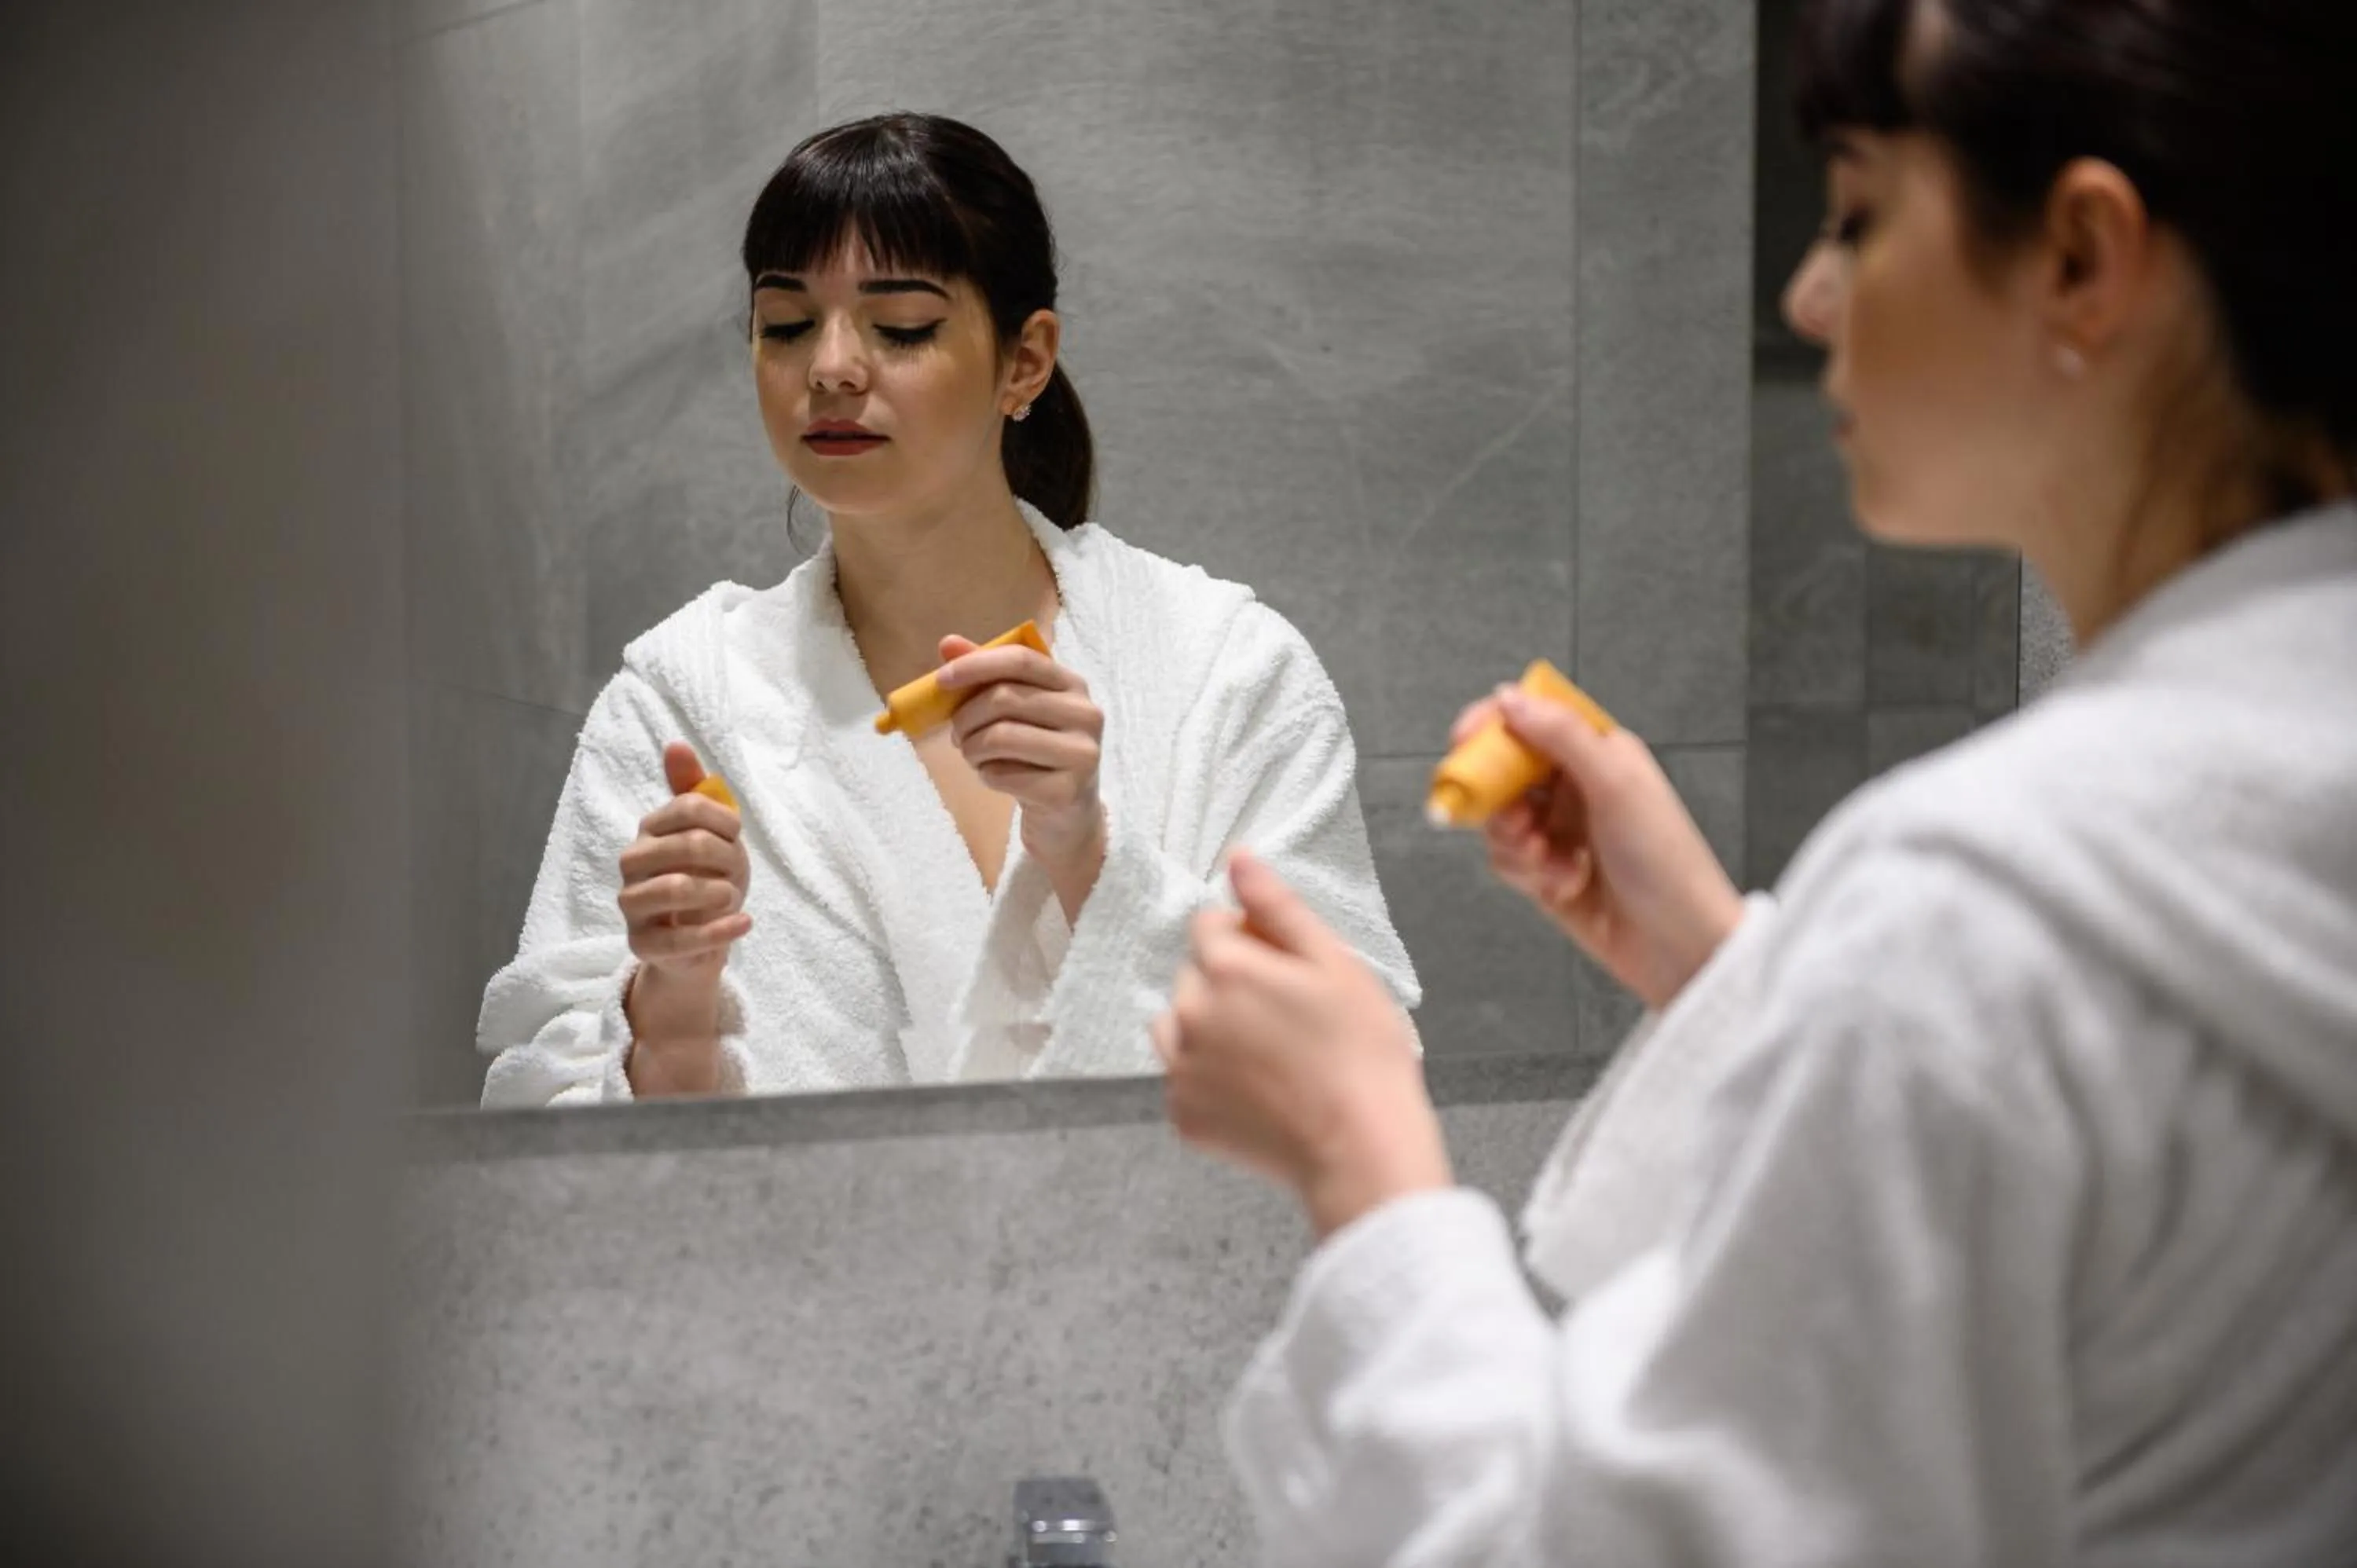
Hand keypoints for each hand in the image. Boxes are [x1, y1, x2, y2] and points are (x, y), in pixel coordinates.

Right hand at [619, 742, 752, 982]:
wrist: (699, 939)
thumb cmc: (705, 879)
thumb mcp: (710, 834)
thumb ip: (694, 793)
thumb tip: (676, 744)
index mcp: (650, 830)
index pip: (689, 807)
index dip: (725, 820)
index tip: (736, 835)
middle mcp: (632, 863)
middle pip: (686, 844)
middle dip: (725, 857)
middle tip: (736, 871)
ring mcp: (632, 904)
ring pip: (675, 888)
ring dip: (718, 891)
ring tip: (731, 896)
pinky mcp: (640, 944)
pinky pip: (680, 939)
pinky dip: (721, 931)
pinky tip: (744, 923)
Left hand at [938, 633, 1107, 883]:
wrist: (1066, 814)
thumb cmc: (1036, 752)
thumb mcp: (1016, 709)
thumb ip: (986, 674)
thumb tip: (947, 643)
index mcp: (1073, 684)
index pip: (1021, 659)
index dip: (976, 665)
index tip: (941, 679)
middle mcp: (1086, 714)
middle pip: (1004, 698)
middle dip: (966, 717)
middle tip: (958, 735)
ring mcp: (1081, 754)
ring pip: (1000, 737)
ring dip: (971, 748)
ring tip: (973, 755)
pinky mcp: (1067, 790)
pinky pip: (1003, 774)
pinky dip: (986, 775)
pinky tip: (994, 776)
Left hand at [1155, 850, 1451, 1238]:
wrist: (1362, 1148)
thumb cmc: (1362, 1051)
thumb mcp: (1333, 962)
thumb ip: (1276, 906)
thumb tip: (1237, 857)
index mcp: (1225, 968)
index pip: (1209, 926)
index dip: (1249, 937)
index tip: (1287, 967)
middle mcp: (1189, 1014)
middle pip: (1193, 976)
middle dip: (1228, 983)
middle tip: (1287, 1015)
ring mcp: (1181, 1070)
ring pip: (1179, 1026)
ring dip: (1209, 1028)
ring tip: (1268, 1053)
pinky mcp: (1184, 1116)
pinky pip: (1184, 1080)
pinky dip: (1210, 1080)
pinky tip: (1259, 1091)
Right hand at [1453, 687, 1742, 1010]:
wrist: (1679, 944)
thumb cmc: (1664, 860)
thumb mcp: (1615, 784)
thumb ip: (1560, 734)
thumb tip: (1508, 696)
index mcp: (1597, 751)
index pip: (1532, 717)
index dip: (1493, 724)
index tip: (1463, 741)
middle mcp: (1575, 786)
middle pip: (1503, 769)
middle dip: (1496, 795)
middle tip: (1517, 819)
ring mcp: (1560, 828)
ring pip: (1498, 818)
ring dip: (1514, 841)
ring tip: (1546, 859)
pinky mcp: (1546, 871)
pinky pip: (1506, 859)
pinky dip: (1525, 871)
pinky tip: (1563, 884)